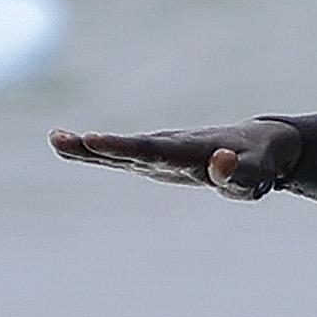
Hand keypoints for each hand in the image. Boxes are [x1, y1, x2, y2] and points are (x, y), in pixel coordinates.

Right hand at [54, 118, 303, 196]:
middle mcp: (171, 149)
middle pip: (130, 149)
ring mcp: (161, 153)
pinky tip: (67, 145)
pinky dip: (95, 151)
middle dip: (98, 147)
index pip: (155, 152)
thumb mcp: (258, 177)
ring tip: (55, 140)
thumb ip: (240, 174)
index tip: (95, 140)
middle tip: (62, 139)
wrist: (260, 145)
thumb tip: (221, 162)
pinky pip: (123, 155)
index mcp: (192, 153)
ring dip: (89, 148)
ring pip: (122, 151)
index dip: (124, 148)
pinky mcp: (157, 159)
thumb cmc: (260, 165)